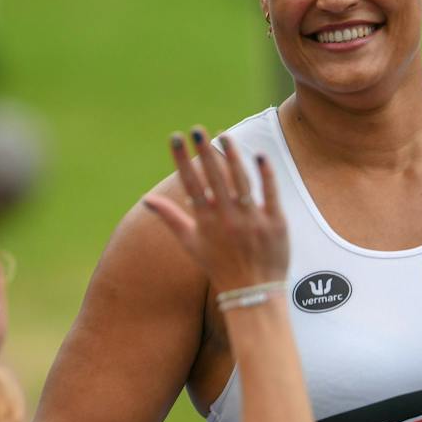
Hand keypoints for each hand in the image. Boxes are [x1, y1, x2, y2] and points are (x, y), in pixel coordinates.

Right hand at [142, 128, 287, 292]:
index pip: (191, 184)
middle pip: (215, 179)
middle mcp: (228, 219)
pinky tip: (259, 155)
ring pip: (242, 182)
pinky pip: (270, 193)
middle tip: (197, 129)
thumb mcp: (191, 243)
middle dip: (204, 152)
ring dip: (232, 157)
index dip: (182, 159)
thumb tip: (147, 200)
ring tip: (224, 136)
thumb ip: (171, 218)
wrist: (253, 292)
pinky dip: (265, 174)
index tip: (175, 137)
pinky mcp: (275, 223)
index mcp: (206, 222)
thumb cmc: (219, 266)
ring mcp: (252, 220)